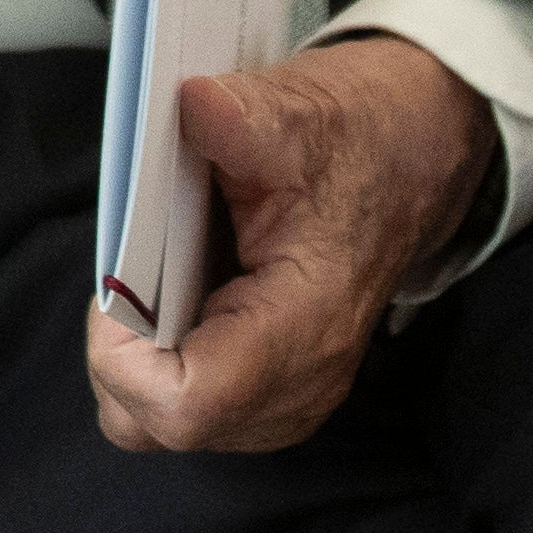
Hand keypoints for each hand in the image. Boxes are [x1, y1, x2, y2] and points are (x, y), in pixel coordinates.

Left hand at [84, 35, 501, 454]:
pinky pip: (194, 411)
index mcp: (307, 323)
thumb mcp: (298, 113)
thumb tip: (191, 103)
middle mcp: (302, 383)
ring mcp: (293, 397)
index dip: (122, 357)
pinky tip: (176, 302)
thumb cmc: (357, 139)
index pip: (189, 404)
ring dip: (136, 362)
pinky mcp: (280, 391)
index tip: (115, 287)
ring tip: (153, 287)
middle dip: (118, 356)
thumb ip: (241, 117)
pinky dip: (161, 364)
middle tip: (129, 280)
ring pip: (169, 428)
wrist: (417, 158)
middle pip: (163, 426)